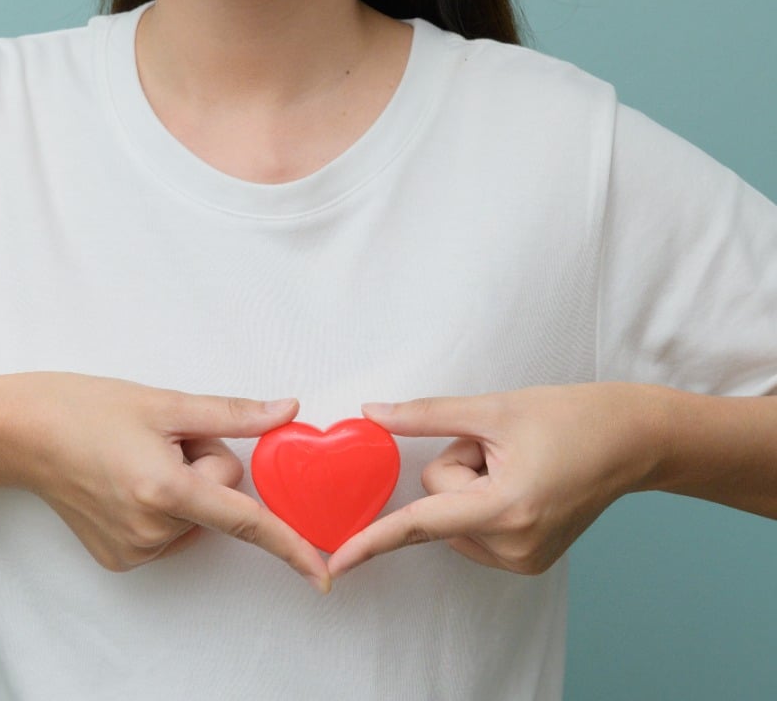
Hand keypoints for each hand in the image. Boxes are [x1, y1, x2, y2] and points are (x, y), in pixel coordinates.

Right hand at [0, 373, 330, 591]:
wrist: (19, 435)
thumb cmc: (84, 408)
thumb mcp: (164, 402)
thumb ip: (233, 413)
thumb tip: (288, 410)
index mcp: (165, 490)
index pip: (245, 522)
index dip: (290, 547)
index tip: (323, 575)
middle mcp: (151, 530)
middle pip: (221, 499)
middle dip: (206, 465)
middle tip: (162, 441)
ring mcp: (133, 550)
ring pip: (198, 516)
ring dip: (183, 485)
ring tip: (138, 459)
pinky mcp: (120, 558)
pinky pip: (172, 531)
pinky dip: (164, 505)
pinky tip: (127, 480)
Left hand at [328, 383, 671, 576]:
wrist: (633, 440)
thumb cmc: (571, 417)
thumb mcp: (493, 408)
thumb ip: (425, 415)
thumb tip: (372, 413)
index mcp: (505, 508)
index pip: (421, 524)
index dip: (374, 541)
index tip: (339, 562)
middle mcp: (514, 545)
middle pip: (436, 504)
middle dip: (456, 469)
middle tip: (502, 449)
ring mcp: (523, 559)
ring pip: (451, 518)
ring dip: (470, 487)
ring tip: (516, 464)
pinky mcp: (527, 562)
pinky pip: (470, 530)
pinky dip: (483, 503)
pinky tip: (521, 482)